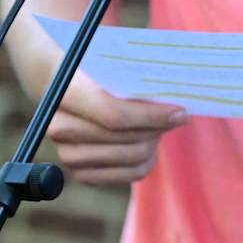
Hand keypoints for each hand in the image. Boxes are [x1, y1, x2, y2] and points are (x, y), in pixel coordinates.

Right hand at [39, 69, 187, 186]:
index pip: (114, 115)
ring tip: (158, 127)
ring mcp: (69, 154)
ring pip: (132, 159)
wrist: (63, 86)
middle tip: (173, 116)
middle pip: (128, 140)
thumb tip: (176, 104)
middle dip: (157, 128)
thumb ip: (137, 81)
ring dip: (152, 142)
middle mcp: (62, 129)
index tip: (180, 112)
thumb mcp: (111, 66)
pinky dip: (146, 161)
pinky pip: (128, 175)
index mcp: (66, 95)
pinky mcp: (81, 173)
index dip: (152, 116)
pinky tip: (148, 144)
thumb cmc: (95, 72)